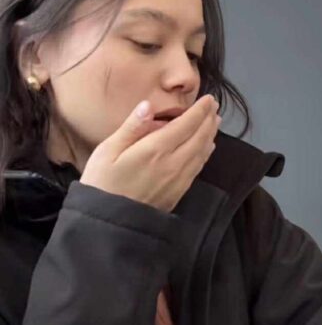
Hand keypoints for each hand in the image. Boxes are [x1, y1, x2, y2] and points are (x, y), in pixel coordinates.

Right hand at [80, 95, 220, 211]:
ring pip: (202, 152)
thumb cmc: (102, 183)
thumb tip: (148, 105)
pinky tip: (206, 147)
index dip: (200, 110)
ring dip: (210, 134)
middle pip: (200, 137)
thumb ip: (131, 127)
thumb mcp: (108, 151)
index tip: (209, 99)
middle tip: (214, 106)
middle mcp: (174, 163)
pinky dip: (205, 152)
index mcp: (156, 149)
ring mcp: (179, 180)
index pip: (187, 124)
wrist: (109, 225)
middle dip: (209, 119)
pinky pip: (198, 167)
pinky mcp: (179, 192)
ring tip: (214, 121)